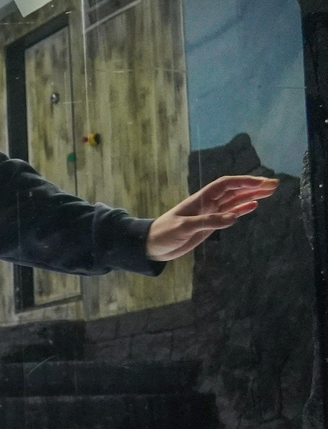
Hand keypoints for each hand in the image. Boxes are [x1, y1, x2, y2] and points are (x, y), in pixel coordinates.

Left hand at [144, 175, 278, 261]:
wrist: (153, 246)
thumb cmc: (164, 233)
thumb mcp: (184, 227)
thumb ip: (208, 222)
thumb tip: (233, 217)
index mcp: (200, 199)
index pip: (226, 185)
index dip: (244, 182)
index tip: (262, 183)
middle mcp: (208, 203)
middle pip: (234, 190)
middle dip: (254, 186)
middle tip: (274, 184)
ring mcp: (210, 213)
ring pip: (235, 201)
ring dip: (252, 195)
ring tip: (270, 192)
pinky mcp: (210, 224)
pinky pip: (229, 214)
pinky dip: (242, 209)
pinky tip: (253, 205)